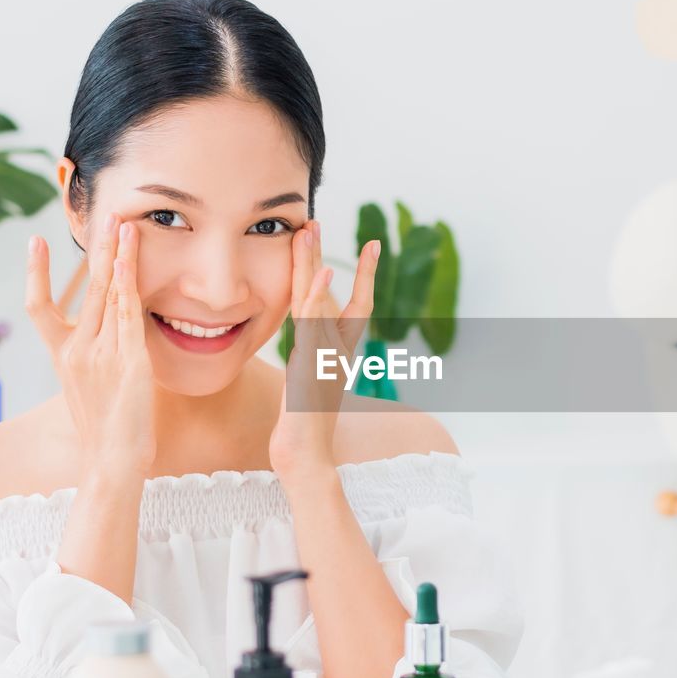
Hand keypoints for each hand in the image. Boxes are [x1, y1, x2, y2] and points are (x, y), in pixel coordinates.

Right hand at [25, 214, 156, 476]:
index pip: (39, 307)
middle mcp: (76, 350)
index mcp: (62, 356)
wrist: (112, 461)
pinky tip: (129, 262)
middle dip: (98, 250)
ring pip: (108, 294)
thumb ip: (96, 356)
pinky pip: (127, 315)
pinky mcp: (127, 362)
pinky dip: (127, 285)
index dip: (36, 274)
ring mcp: (101, 355)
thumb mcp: (91, 387)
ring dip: (118, 256)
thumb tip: (113, 333)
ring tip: (126, 225)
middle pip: (86, 288)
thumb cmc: (107, 428)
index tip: (35, 242)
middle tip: (108, 215)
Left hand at [269, 220, 379, 480]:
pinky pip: (315, 325)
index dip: (364, 274)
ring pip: (318, 301)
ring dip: (313, 264)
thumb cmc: (303, 428)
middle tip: (316, 221)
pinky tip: (319, 277)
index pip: (355, 304)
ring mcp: (326, 355)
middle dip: (322, 257)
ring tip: (310, 231)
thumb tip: (309, 343)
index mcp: (338, 351)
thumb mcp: (308, 385)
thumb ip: (313, 360)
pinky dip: (319, 299)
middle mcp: (336, 349)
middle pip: (332, 292)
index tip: (373, 246)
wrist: (306, 456)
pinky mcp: (314, 363)